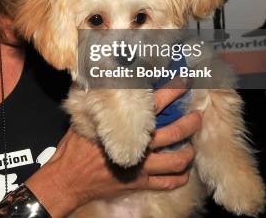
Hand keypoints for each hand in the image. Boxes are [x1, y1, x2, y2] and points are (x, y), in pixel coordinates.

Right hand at [26, 86, 201, 217]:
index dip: (172, 91)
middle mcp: (138, 147)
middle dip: (190, 122)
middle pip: (173, 131)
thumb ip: (96, 104)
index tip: (184, 81)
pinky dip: (180, 177)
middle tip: (198, 116)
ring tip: (193, 145)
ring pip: (176, 161)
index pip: (155, 104)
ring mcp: (141, 168)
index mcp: (126, 127)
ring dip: (188, 152)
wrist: (68, 179)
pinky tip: (184, 172)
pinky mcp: (139, 184)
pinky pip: (167, 183)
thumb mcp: (83, 119)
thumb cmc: (73, 148)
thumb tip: (97, 80)